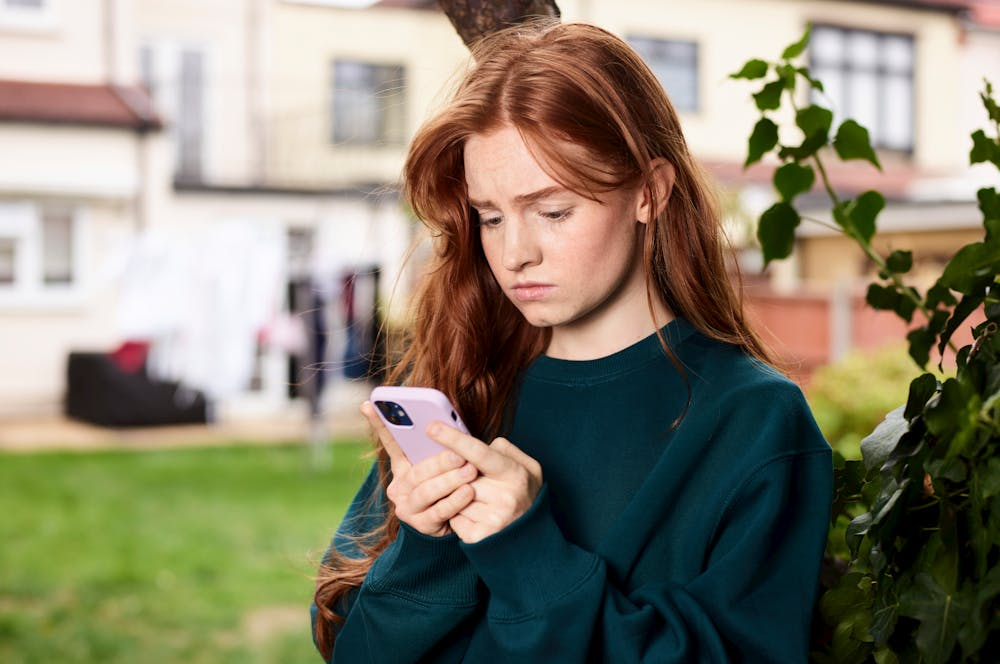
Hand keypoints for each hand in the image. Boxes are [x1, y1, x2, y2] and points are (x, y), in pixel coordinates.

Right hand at [361, 401, 477, 536]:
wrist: (451, 523)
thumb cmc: (449, 484)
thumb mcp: (442, 464)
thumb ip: (438, 447)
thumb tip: (443, 422)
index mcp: (402, 467)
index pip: (390, 442)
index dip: (380, 423)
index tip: (369, 404)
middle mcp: (399, 487)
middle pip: (416, 472)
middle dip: (439, 462)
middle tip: (459, 453)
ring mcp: (408, 508)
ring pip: (427, 491)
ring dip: (450, 481)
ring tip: (470, 471)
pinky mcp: (421, 525)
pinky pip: (439, 512)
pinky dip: (455, 501)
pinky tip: (468, 492)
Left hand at [427, 422, 542, 543]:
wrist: (532, 537)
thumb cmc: (526, 494)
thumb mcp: (528, 466)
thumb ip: (503, 450)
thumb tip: (473, 446)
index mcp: (515, 474)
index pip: (478, 452)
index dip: (453, 439)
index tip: (431, 427)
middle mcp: (505, 497)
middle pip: (461, 477)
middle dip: (460, 476)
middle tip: (476, 480)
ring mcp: (492, 520)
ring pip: (454, 498)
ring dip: (458, 496)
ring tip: (481, 501)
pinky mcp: (477, 538)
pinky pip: (453, 518)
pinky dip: (458, 515)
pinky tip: (475, 516)